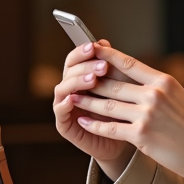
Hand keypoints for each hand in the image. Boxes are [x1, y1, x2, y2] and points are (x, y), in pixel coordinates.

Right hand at [52, 40, 134, 175]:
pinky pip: (60, 110)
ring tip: (93, 80)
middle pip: (69, 70)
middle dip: (85, 66)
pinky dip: (65, 103)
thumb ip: (112, 66)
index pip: (76, 58)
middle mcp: (70, 89)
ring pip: (63, 88)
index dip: (83, 51)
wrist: (123, 141)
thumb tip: (104, 42)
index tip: (96, 46)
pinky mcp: (63, 124)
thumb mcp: (121, 86)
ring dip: (77, 82)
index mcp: (81, 76)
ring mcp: (65, 106)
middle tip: (102, 66)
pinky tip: (75, 98)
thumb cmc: (122, 111)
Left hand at [67, 43, 183, 183]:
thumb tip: (135, 78)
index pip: (128, 62)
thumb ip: (157, 87)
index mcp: (164, 81)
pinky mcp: (141, 135)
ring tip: (72, 98)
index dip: (106, 55)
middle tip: (74, 78)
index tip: (92, 48)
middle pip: (112, 83)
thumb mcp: (180, 97)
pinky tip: (83, 120)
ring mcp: (147, 114)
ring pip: (107, 105)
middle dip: (91, 81)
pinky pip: (110, 127)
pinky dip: (93, 124)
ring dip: (87, 102)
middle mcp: (154, 94)